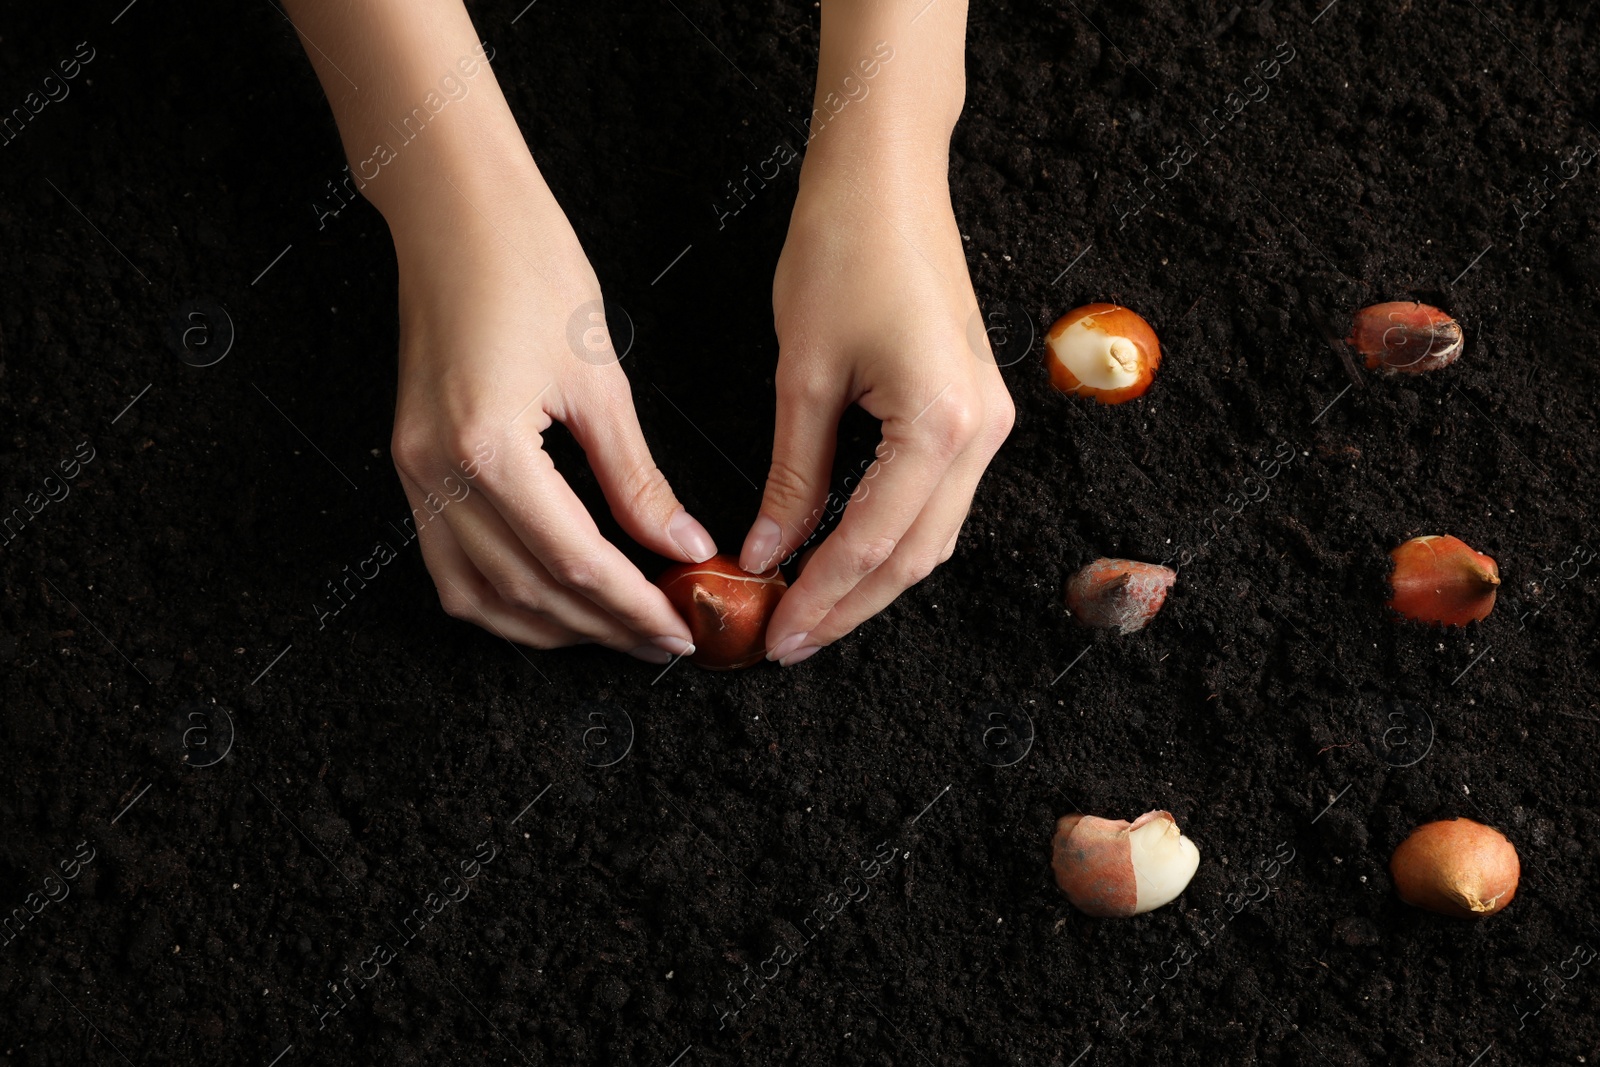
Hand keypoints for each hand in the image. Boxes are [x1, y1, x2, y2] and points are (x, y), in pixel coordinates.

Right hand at [387, 163, 715, 662]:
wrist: (454, 212)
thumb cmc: (529, 267)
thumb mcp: (599, 379)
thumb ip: (636, 478)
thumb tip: (682, 544)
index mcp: (488, 449)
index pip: (574, 562)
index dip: (634, 605)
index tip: (684, 627)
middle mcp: (437, 474)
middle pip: (528, 592)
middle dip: (603, 627)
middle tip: (666, 638)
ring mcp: (413, 474)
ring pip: (479, 597)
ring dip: (551, 627)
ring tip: (617, 628)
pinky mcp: (411, 465)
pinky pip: (449, 564)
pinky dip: (503, 598)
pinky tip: (553, 600)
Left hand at [738, 158, 1014, 665]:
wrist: (887, 177)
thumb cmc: (842, 251)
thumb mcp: (802, 375)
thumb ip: (791, 476)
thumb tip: (767, 552)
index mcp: (940, 424)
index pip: (873, 543)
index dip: (820, 599)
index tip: (773, 635)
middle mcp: (981, 433)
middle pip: (915, 557)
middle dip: (849, 607)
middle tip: (785, 641)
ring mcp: (987, 423)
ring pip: (930, 536)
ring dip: (870, 580)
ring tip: (808, 611)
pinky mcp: (974, 409)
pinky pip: (935, 499)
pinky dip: (888, 536)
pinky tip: (842, 555)